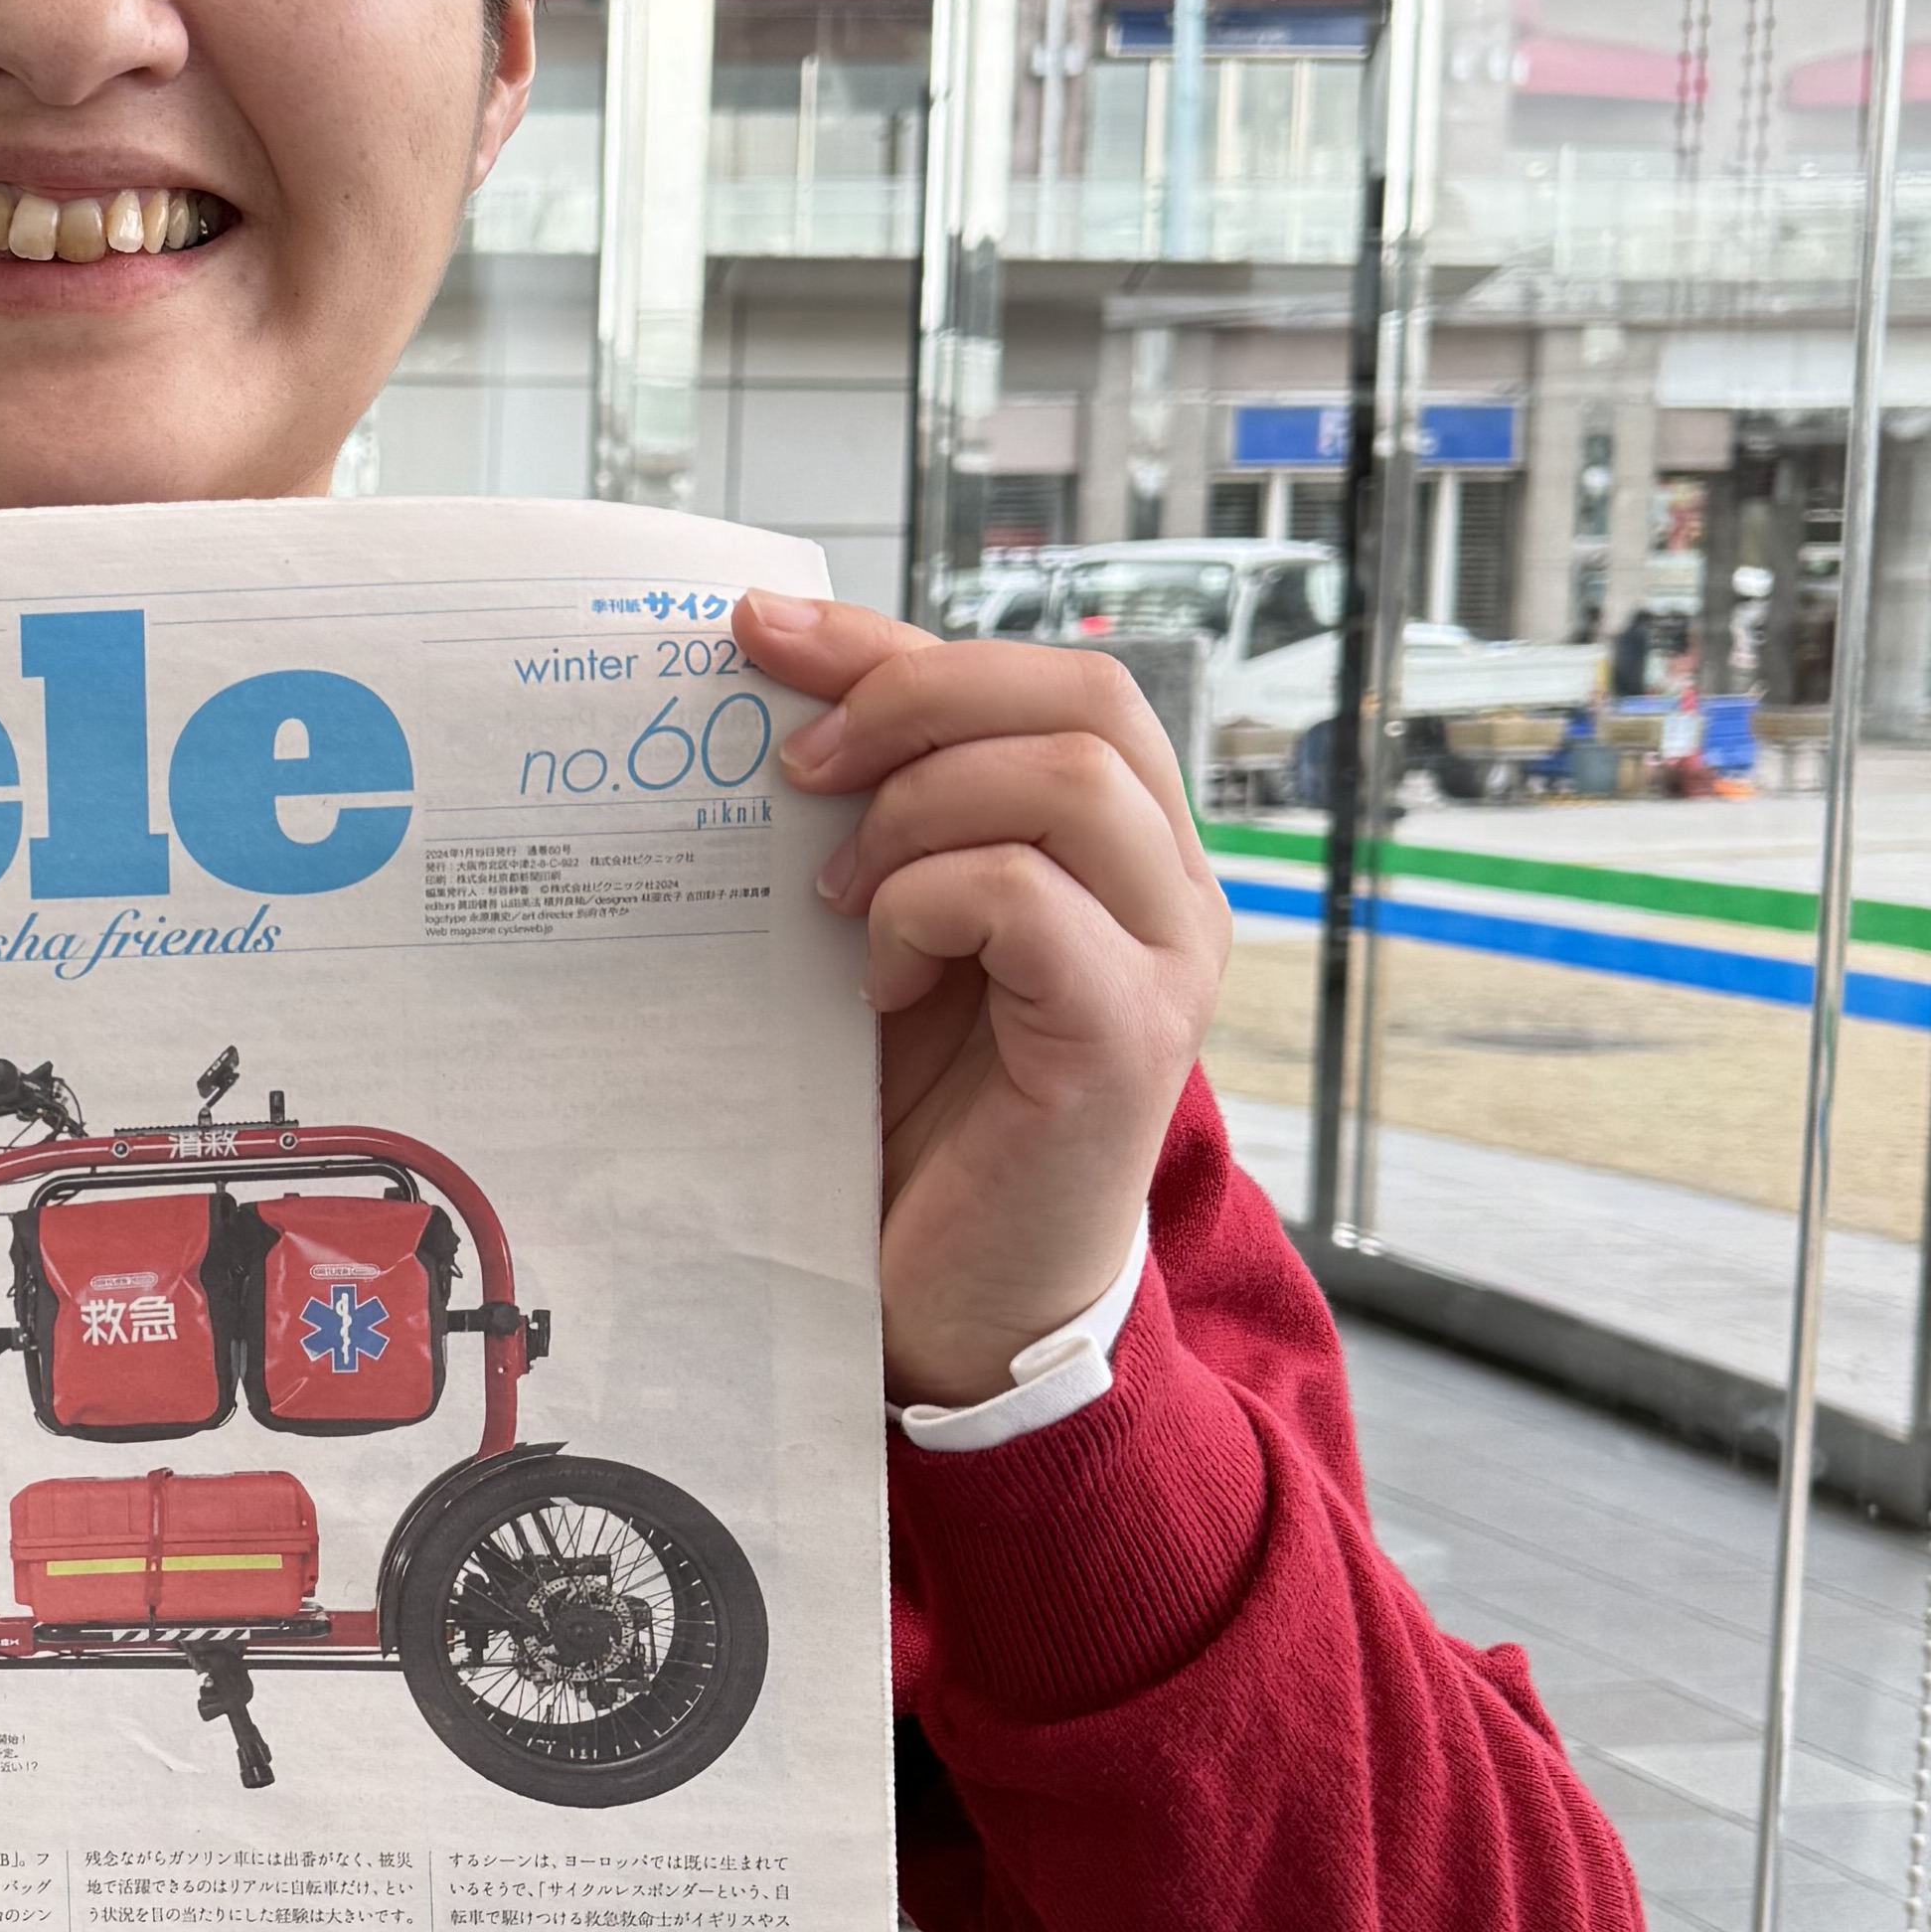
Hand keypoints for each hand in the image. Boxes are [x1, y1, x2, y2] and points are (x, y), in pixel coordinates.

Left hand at [731, 592, 1229, 1412]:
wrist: (949, 1298)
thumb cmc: (917, 1115)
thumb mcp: (890, 926)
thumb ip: (882, 812)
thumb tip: (779, 670)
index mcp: (1121, 847)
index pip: (1050, 679)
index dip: (904, 641)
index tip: (761, 633)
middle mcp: (1169, 889)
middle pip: (1087, 696)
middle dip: (918, 696)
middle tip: (796, 767)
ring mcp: (1164, 961)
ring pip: (1067, 779)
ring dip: (918, 813)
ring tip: (837, 899)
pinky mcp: (1125, 1038)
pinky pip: (1026, 897)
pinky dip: (927, 908)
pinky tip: (879, 980)